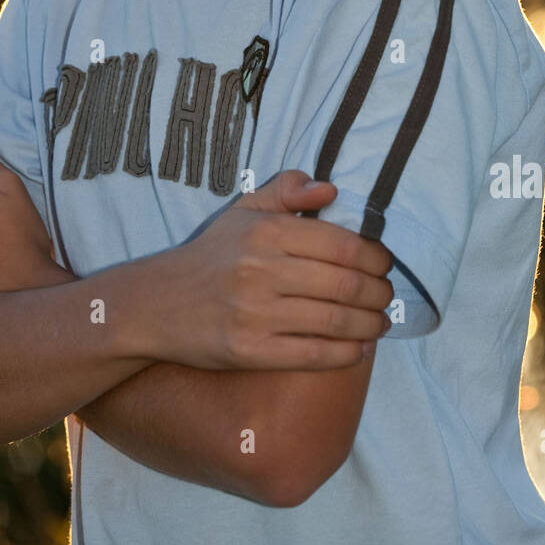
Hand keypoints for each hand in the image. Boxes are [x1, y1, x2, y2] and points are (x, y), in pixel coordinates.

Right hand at [138, 171, 393, 371]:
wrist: (156, 304)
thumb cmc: (210, 255)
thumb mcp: (242, 210)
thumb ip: (287, 191)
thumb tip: (332, 189)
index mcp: (266, 232)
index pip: (342, 244)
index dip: (376, 257)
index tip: (385, 264)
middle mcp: (261, 270)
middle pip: (345, 284)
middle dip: (379, 292)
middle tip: (387, 295)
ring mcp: (255, 314)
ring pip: (334, 320)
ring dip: (370, 324)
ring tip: (381, 322)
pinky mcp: (249, 351)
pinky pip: (312, 355)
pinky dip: (346, 353)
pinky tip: (361, 348)